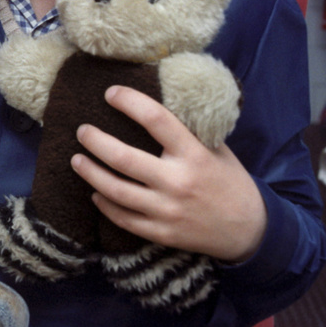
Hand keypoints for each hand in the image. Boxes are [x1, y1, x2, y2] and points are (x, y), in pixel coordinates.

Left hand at [70, 86, 266, 262]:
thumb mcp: (216, 149)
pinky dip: (104, 205)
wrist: (249, 230)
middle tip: (82, 131)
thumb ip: (187, 132)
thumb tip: (151, 106)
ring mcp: (167, 210)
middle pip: (123, 158)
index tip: (111, 93)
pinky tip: (95, 193)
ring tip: (76, 159)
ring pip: (116, 190)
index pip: (156, 120)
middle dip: (95, 142)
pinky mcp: (161, 233)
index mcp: (194, 154)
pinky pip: (123, 219)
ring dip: (90, 173)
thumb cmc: (229, 181)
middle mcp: (178, 182)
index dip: (130, 102)